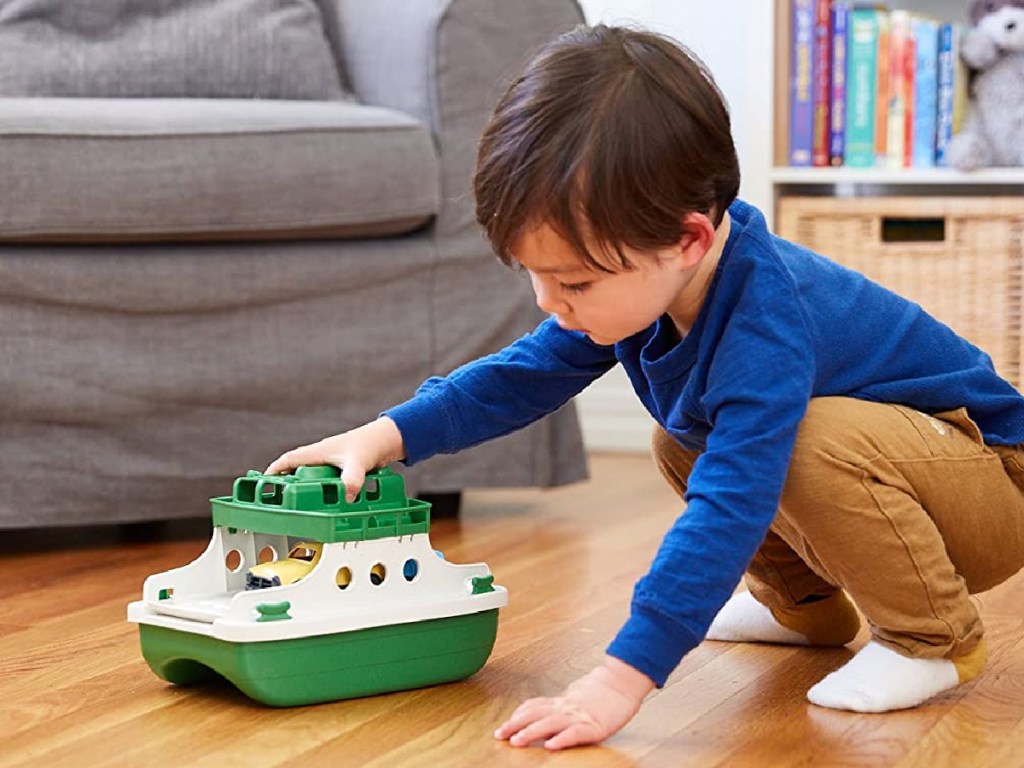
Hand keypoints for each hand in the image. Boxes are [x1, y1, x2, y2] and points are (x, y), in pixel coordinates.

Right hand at [264, 416, 405, 501]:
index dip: (274, 471)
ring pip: (313, 478)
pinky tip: (328, 504)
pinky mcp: (343, 470)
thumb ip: (352, 479)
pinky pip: (327, 482)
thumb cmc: (369, 443)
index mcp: (318, 452)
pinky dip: (324, 492)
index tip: (263, 483)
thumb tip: (347, 495)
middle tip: (281, 502)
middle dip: (287, 485)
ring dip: (307, 490)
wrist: (388, 439)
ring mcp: (332, 463)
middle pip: (297, 471)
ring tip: (303, 508)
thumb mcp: (358, 463)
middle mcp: (322, 457)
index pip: (289, 460)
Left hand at [494, 656, 654, 749]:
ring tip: (517, 741)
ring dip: (531, 732)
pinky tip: (551, 746)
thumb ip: (562, 704)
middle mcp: (567, 707)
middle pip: (536, 714)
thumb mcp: (577, 695)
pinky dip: (562, 739)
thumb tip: (546, 710)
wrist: (623, 681)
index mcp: (563, 701)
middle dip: (516, 725)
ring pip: (550, 723)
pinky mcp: (595, 726)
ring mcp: (579, 715)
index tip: (504, 724)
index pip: (535, 705)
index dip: (518, 714)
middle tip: (499, 734)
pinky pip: (575, 733)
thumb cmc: (602, 691)